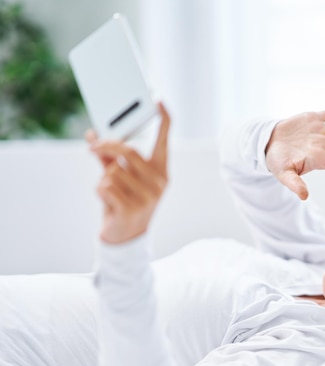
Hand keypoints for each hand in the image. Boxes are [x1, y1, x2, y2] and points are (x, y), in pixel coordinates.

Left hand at [87, 103, 170, 243]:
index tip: (159, 101)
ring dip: (103, 179)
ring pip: (113, 171)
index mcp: (160, 171)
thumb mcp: (121, 178)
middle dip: (106, 147)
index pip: (164, 141)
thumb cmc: (124, 202)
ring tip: (111, 193)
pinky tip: (108, 202)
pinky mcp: (133, 208)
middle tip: (93, 147)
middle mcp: (159, 182)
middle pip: (129, 151)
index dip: (163, 120)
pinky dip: (100, 192)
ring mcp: (148, 196)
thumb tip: (92, 135)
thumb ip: (108, 157)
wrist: (125, 236)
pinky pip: (106, 186)